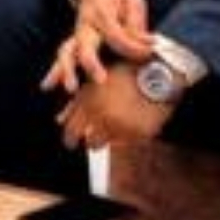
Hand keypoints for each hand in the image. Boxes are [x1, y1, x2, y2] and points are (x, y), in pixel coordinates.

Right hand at [42, 0, 156, 94]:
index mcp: (102, 12)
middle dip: (90, 63)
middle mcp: (85, 24)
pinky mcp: (74, 42)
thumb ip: (136, 23)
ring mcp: (77, 33)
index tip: (148, 51)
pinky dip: (55, 71)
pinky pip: (63, 56)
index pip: (116, 35)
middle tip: (100, 80)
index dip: (133, 46)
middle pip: (83, 45)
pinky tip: (48, 85)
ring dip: (66, 70)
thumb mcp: (132, 1)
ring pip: (66, 52)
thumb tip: (147, 43)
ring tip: (70, 89)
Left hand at [59, 64, 174, 153]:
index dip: (69, 139)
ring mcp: (124, 127)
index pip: (71, 131)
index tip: (71, 141)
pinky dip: (123, 139)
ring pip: (107, 145)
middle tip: (91, 140)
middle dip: (88, 141)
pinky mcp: (140, 135)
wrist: (160, 74)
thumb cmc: (125, 73)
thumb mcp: (96, 83)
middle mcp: (105, 118)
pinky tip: (126, 127)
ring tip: (110, 131)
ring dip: (105, 140)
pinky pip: (126, 144)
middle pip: (89, 142)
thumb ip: (75, 103)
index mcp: (90, 103)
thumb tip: (60, 120)